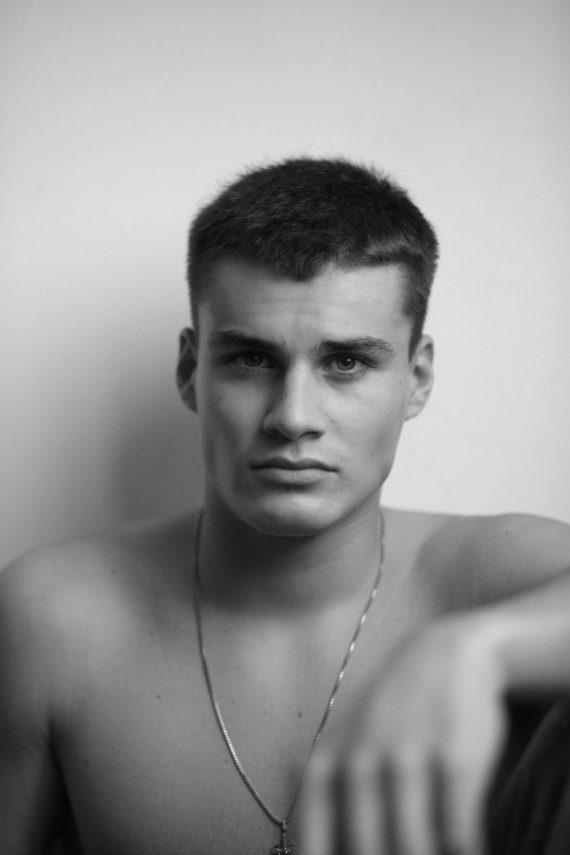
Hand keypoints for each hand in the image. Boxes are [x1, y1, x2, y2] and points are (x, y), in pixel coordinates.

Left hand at [297, 618, 507, 854]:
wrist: (444, 653)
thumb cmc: (391, 712)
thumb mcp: (345, 742)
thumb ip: (329, 799)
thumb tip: (319, 853)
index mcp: (327, 765)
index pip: (315, 844)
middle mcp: (361, 762)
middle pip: (367, 851)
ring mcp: (408, 759)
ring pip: (413, 849)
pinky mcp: (455, 759)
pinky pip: (458, 835)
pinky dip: (465, 853)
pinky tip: (468, 852)